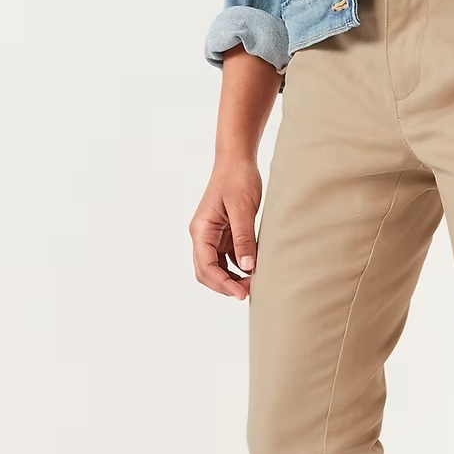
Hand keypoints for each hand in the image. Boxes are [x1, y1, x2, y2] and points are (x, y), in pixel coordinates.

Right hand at [191, 154, 263, 298]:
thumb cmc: (237, 179)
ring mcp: (212, 236)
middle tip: (248, 293)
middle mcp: (202, 235)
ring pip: (216, 267)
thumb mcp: (243, 209)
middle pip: (207, 272)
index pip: (206, 266)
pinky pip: (227, 258)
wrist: (237, 160)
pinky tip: (253, 270)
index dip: (223, 283)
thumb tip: (248, 267)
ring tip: (253, 284)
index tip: (241, 294)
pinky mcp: (224, 233)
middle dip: (225, 285)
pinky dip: (238, 267)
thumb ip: (244, 238)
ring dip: (231, 278)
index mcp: (201, 230)